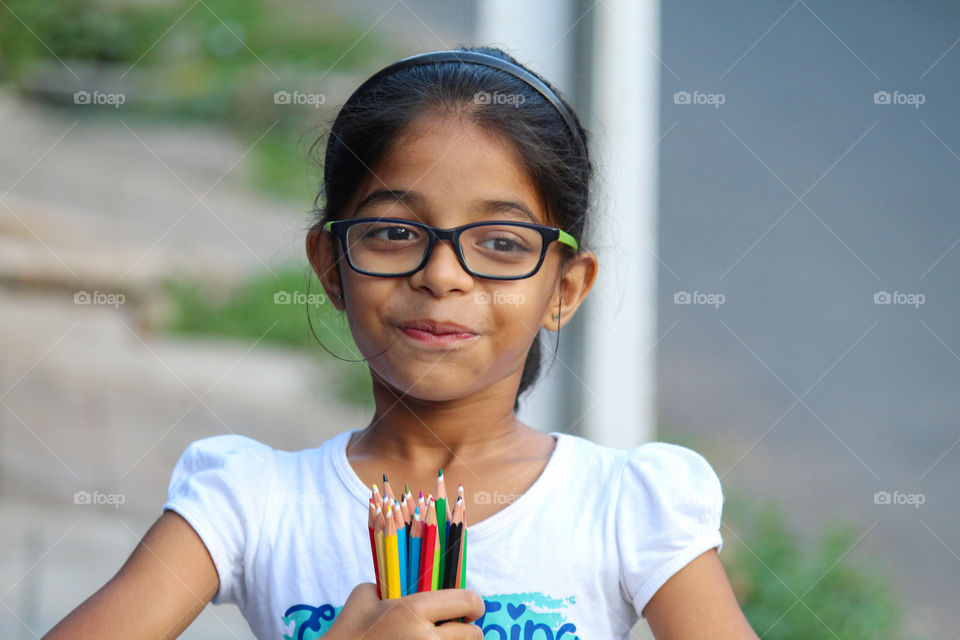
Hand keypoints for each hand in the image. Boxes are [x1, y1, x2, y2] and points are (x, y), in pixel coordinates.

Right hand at [324, 583, 484, 638]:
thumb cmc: (347, 629)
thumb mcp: (366, 595)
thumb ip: (394, 585)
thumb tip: (416, 581)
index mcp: (414, 610)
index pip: (467, 601)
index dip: (475, 604)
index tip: (472, 608)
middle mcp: (425, 639)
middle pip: (473, 635)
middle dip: (469, 631)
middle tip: (458, 630)